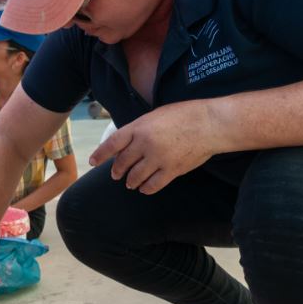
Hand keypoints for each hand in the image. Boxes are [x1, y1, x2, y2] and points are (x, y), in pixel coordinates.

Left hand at [88, 101, 219, 193]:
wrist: (210, 124)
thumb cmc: (185, 115)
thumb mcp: (156, 115)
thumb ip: (140, 129)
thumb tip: (127, 142)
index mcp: (139, 127)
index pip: (113, 143)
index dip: (100, 154)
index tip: (92, 161)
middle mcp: (145, 144)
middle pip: (122, 163)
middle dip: (117, 170)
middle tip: (115, 174)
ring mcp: (158, 158)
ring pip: (135, 177)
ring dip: (130, 181)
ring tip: (130, 183)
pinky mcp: (172, 171)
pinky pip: (152, 185)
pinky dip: (146, 188)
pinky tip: (144, 188)